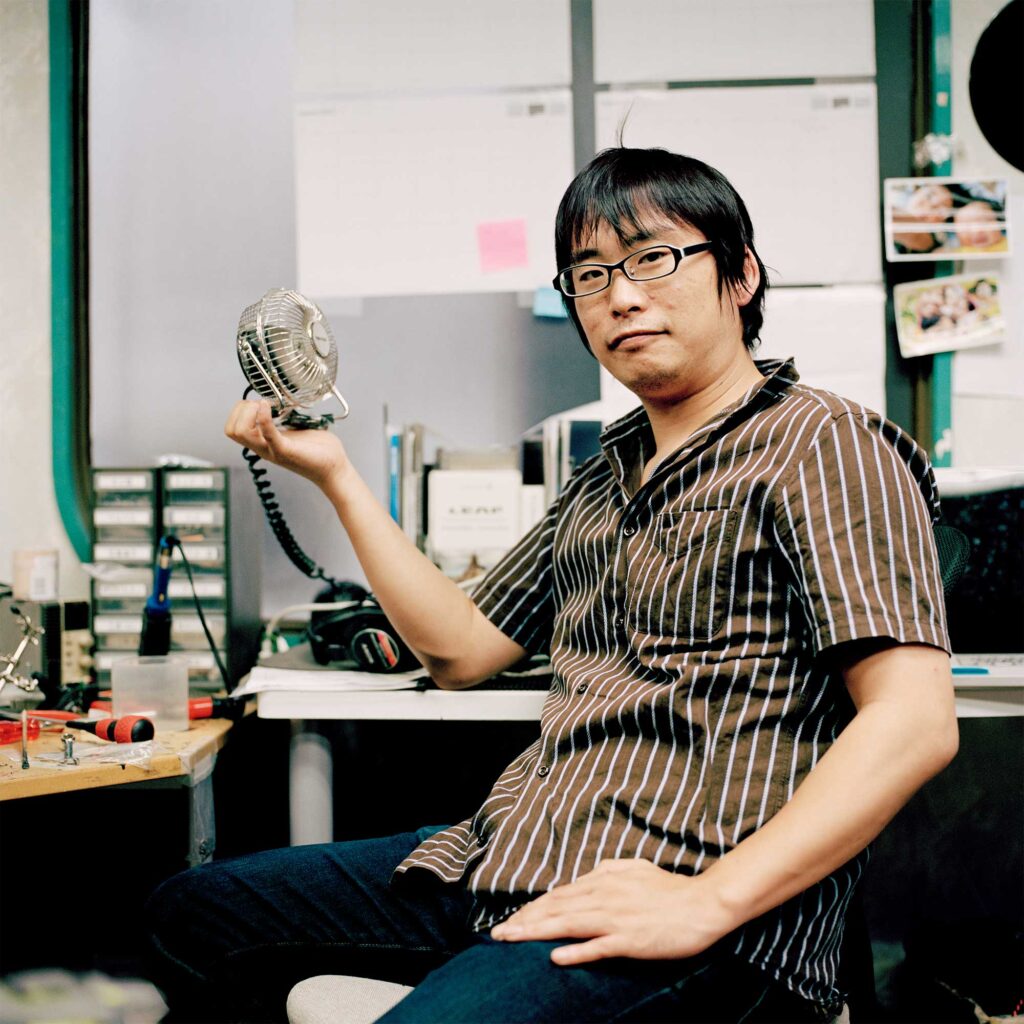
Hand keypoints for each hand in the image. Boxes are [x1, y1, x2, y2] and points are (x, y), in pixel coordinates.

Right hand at [224, 399, 349, 489]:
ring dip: (249, 412)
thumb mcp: (294, 431)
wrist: (334, 467)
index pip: (232, 428)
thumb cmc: (318, 449)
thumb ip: (284, 421)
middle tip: (260, 404)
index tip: (258, 403)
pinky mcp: (285, 451)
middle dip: (240, 410)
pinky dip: (264, 417)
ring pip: (240, 433)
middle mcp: (263, 448)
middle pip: (231, 430)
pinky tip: (268, 406)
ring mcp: (272, 450)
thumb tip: (281, 404)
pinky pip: (267, 433)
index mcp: (263, 442)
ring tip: (266, 406)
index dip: (239, 411)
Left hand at [489, 859, 735, 965]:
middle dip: (523, 920)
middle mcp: (604, 896)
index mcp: (604, 880)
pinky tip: (554, 958)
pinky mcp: (630, 939)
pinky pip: (597, 947)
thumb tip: (587, 877)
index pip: (559, 895)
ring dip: (535, 932)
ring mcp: (616, 919)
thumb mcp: (634, 869)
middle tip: (497, 934)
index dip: (532, 907)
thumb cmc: (670, 888)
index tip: (511, 919)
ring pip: (567, 925)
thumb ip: (608, 871)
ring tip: (511, 940)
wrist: (702, 904)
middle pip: (555, 908)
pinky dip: (575, 952)